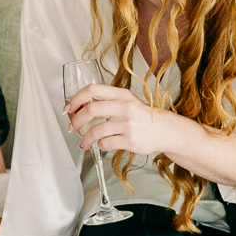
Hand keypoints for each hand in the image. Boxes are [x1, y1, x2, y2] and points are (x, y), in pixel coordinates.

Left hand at [66, 83, 187, 156]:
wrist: (165, 130)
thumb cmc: (142, 116)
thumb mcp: (126, 102)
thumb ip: (106, 102)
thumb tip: (80, 106)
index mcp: (121, 95)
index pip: (92, 90)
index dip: (76, 98)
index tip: (69, 108)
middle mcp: (124, 107)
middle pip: (90, 109)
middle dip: (76, 120)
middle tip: (72, 127)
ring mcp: (127, 124)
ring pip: (95, 131)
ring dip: (85, 138)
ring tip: (84, 143)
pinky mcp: (129, 140)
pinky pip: (105, 143)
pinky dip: (100, 145)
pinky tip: (102, 144)